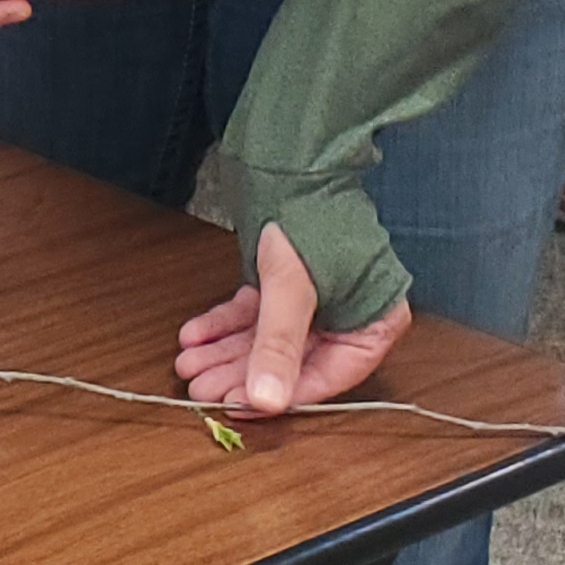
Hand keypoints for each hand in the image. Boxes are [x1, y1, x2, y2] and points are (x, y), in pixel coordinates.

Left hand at [173, 223, 414, 415]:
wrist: (293, 160)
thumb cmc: (312, 215)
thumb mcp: (293, 288)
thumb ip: (279, 346)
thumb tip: (266, 400)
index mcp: (376, 320)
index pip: (330, 377)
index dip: (283, 395)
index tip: (241, 405)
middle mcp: (349, 315)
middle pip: (292, 362)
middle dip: (240, 374)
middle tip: (202, 388)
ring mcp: (316, 300)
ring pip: (267, 340)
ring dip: (225, 353)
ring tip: (189, 365)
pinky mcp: (286, 284)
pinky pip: (254, 315)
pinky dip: (223, 325)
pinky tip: (194, 335)